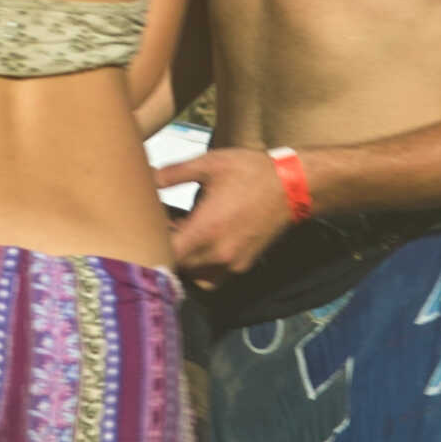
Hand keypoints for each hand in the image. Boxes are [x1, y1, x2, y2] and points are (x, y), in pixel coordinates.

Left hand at [160, 147, 299, 289]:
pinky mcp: (244, 265)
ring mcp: (232, 264)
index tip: (149, 226)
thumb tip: (147, 176)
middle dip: (166, 251)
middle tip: (164, 228)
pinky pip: (215, 277)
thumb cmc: (251, 172)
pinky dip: (203, 268)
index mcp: (205, 230)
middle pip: (177, 268)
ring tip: (183, 237)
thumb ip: (173, 173)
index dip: (153, 243)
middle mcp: (218, 254)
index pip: (166, 254)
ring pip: (195, 277)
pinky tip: (203, 244)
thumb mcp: (209, 164)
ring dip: (185, 262)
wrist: (293, 186)